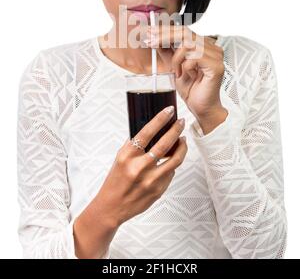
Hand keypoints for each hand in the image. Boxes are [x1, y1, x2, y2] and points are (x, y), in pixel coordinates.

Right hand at [95, 106, 187, 226]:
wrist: (112, 206)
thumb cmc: (115, 180)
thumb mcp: (120, 158)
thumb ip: (134, 144)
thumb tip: (152, 128)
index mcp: (128, 155)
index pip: (147, 132)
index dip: (160, 119)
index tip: (169, 111)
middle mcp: (140, 167)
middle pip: (165, 144)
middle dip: (176, 129)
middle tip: (181, 122)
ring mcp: (151, 180)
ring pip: (175, 159)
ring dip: (182, 147)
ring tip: (183, 139)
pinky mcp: (159, 190)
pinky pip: (171, 173)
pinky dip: (173, 164)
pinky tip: (171, 159)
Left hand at [143, 25, 227, 133]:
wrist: (202, 108)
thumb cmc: (193, 89)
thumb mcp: (174, 66)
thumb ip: (167, 52)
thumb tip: (155, 39)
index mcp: (204, 45)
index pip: (183, 30)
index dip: (164, 30)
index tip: (149, 33)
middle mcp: (212, 48)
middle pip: (185, 32)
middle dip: (164, 36)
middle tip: (150, 41)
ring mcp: (216, 56)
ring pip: (188, 44)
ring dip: (176, 58)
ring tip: (176, 71)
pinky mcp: (216, 65)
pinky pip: (195, 56)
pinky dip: (185, 66)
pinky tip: (186, 75)